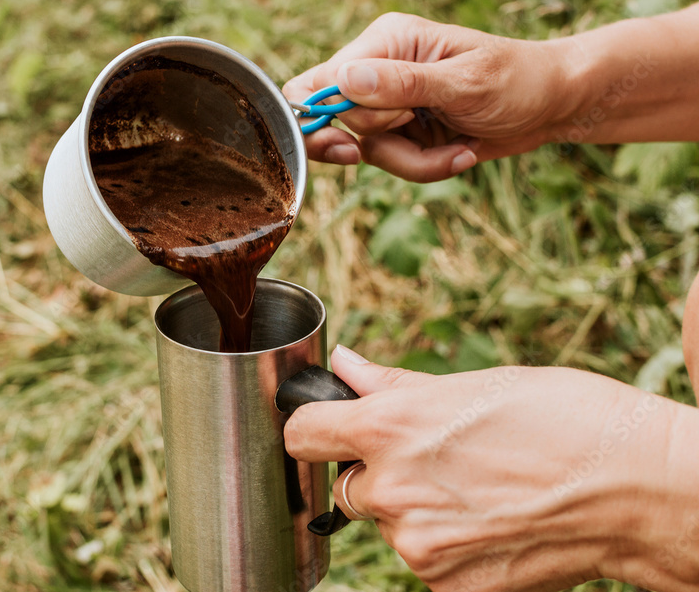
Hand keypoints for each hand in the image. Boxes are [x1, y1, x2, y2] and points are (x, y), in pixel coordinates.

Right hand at [283, 13, 579, 181]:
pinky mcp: (402, 132)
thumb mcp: (464, 83)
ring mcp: (389, 104)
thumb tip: (344, 81)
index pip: (322, 80)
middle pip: (335, 120)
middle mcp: (379, 70)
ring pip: (366, 149)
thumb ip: (402, 84)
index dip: (322, 116)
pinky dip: (425, 167)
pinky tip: (461, 153)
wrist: (552, 106)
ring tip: (457, 150)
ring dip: (411, 161)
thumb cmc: (517, 80)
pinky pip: (392, 162)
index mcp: (387, 42)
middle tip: (405, 143)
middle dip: (379, 141)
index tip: (347, 146)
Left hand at [284, 345, 698, 590]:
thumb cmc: (563, 419)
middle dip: (376, 472)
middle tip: (433, 459)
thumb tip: (345, 367)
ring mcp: (417, 545)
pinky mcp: (446, 586)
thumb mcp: (472, 384)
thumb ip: (391, 385)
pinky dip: (444, 545)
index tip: (329, 428)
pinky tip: (488, 521)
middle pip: (346, 485)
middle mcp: (391, 489)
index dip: (314, 428)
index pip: (302, 434)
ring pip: (387, 525)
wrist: (636, 488)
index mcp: (389, 428)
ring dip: (413, 510)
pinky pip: (422, 561)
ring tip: (475, 488)